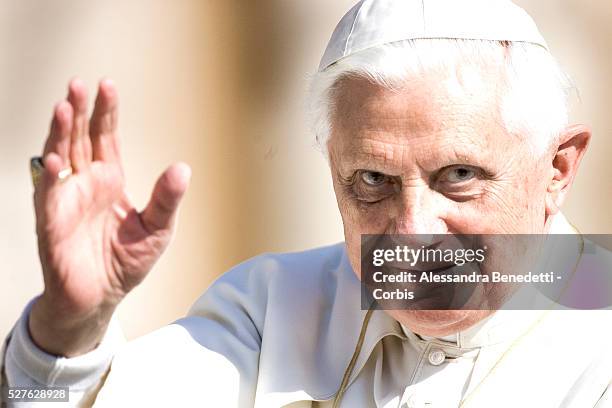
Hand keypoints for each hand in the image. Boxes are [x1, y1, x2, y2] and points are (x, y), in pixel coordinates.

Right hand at [29, 78, 190, 356]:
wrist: (101, 297)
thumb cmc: (127, 261)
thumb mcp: (158, 229)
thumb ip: (167, 199)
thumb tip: (183, 168)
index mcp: (110, 180)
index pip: (105, 138)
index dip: (105, 112)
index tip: (107, 85)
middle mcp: (85, 183)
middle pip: (79, 139)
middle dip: (79, 111)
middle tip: (78, 84)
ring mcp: (66, 200)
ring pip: (59, 157)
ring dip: (60, 133)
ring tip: (64, 107)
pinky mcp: (52, 223)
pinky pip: (48, 195)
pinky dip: (50, 176)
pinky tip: (56, 157)